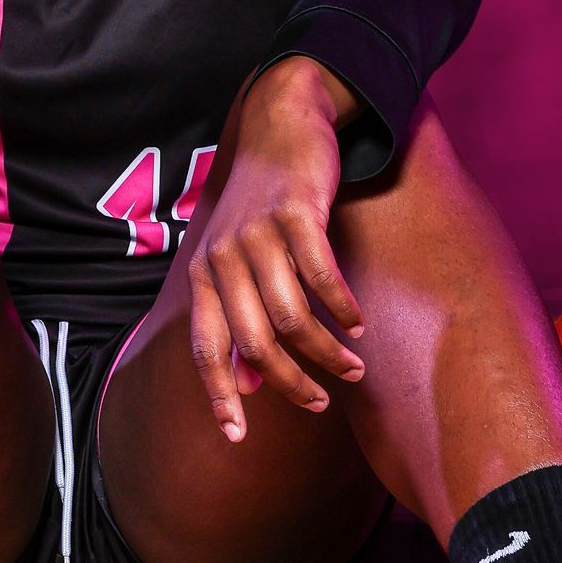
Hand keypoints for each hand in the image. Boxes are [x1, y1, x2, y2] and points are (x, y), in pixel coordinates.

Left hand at [188, 59, 367, 442]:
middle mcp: (223, 256)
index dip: (219, 396)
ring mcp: (257, 234)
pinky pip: (321, 276)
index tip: (237, 438)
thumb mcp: (237, 260)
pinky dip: (342, 307)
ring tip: (353, 368)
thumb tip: (248, 385)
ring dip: (326, 352)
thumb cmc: (261, 203)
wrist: (281, 124)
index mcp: (204, 274)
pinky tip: (357, 323)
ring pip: (292, 317)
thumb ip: (238, 319)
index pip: (205, 349)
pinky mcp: (296, 213)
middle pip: (255, 342)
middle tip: (322, 403)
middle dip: (292, 383)